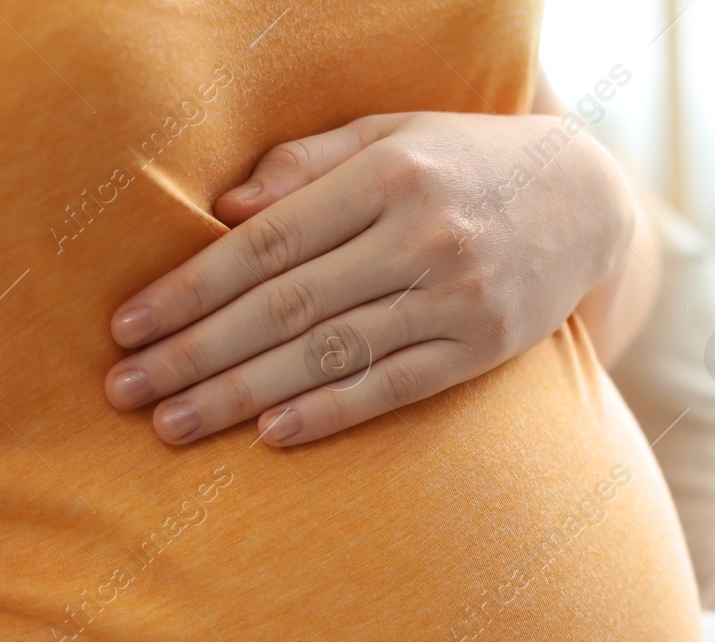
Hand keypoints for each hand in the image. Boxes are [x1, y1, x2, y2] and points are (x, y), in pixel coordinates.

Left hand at [104, 111, 635, 446]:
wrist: (588, 199)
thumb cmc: (468, 161)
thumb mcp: (393, 134)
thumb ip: (308, 164)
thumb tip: (223, 210)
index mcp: (386, 174)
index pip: (266, 242)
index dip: (190, 288)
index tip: (127, 327)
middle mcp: (420, 236)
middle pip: (285, 307)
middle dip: (196, 353)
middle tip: (125, 392)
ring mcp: (456, 297)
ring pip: (330, 355)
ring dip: (243, 396)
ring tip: (173, 427)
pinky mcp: (483, 348)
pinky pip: (394, 387)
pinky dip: (331, 412)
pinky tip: (271, 435)